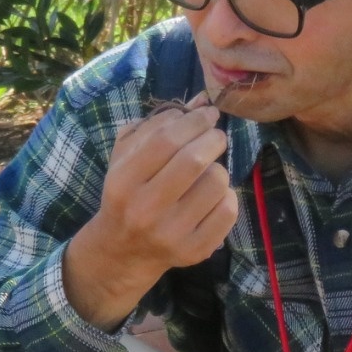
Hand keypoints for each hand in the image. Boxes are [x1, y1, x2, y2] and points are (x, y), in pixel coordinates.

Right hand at [63, 97, 236, 329]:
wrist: (122, 250)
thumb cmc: (127, 192)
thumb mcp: (126, 156)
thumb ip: (157, 124)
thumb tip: (201, 101)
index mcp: (123, 181)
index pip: (166, 139)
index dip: (194, 120)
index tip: (207, 114)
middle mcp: (145, 209)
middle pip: (194, 160)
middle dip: (213, 139)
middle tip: (215, 137)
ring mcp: (171, 233)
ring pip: (216, 182)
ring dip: (218, 168)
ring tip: (208, 171)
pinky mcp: (194, 250)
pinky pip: (228, 210)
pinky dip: (227, 196)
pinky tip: (212, 197)